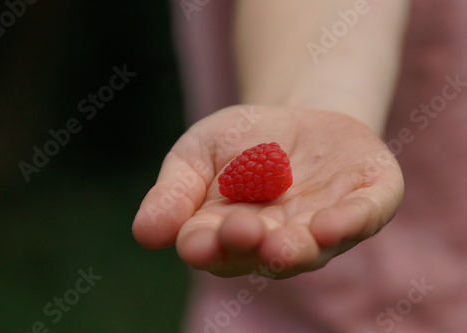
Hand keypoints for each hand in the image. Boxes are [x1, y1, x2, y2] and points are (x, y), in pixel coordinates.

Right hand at [132, 105, 403, 278]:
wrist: (302, 117)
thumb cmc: (244, 140)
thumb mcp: (200, 151)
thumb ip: (175, 190)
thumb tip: (144, 233)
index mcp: (229, 232)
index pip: (211, 246)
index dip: (204, 245)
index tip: (195, 240)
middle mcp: (276, 241)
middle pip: (262, 254)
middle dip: (252, 245)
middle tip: (243, 231)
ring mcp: (322, 227)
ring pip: (311, 248)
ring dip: (298, 248)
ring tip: (285, 245)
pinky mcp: (364, 205)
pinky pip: (360, 219)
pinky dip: (350, 222)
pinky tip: (334, 222)